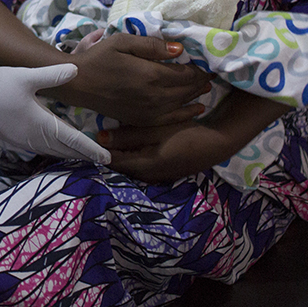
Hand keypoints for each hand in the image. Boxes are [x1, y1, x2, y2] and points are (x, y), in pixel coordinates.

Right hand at [0, 64, 109, 162]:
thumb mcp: (26, 76)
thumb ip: (52, 75)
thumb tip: (76, 70)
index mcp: (41, 125)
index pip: (73, 141)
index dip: (92, 149)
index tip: (108, 157)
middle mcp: (34, 138)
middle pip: (65, 151)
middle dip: (84, 154)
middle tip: (102, 158)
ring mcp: (23, 142)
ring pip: (53, 152)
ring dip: (70, 153)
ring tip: (84, 153)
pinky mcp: (14, 140)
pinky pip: (41, 149)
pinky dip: (55, 150)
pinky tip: (56, 145)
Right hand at [54, 34, 212, 125]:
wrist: (78, 84)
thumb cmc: (99, 58)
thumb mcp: (123, 42)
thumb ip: (152, 46)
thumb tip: (180, 49)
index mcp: (151, 75)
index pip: (187, 73)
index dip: (201, 67)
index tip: (210, 60)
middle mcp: (155, 96)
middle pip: (188, 89)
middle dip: (202, 80)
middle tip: (213, 71)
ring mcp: (149, 111)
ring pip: (183, 103)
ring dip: (197, 94)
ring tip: (207, 86)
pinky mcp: (142, 120)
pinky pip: (172, 119)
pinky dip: (187, 113)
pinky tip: (196, 108)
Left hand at [98, 119, 239, 182]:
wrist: (218, 144)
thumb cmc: (186, 134)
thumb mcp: (156, 130)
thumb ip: (128, 135)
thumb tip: (100, 139)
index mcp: (143, 166)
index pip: (112, 161)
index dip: (99, 150)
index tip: (89, 136)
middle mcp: (148, 176)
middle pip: (120, 165)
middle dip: (109, 151)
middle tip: (99, 134)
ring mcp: (157, 177)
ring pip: (130, 165)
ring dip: (122, 153)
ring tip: (113, 137)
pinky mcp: (164, 173)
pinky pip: (141, 165)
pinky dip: (134, 155)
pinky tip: (133, 143)